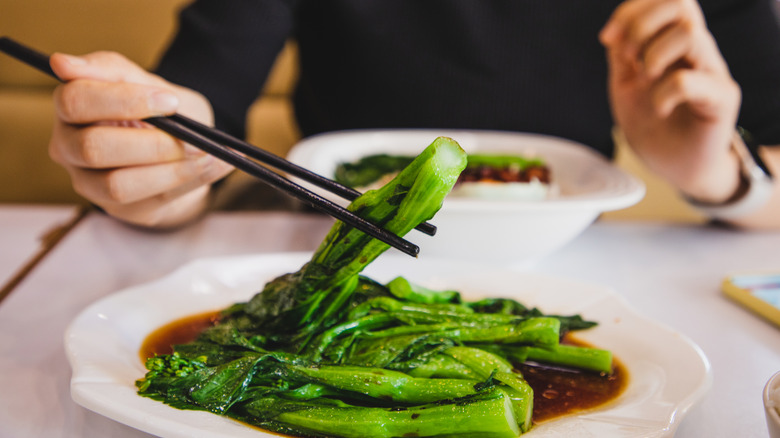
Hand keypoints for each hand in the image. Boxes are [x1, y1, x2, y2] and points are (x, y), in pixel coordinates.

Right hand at [48, 51, 232, 227]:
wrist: (179, 145)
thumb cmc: (155, 109)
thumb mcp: (141, 81)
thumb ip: (110, 70)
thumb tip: (62, 63)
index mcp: (69, 109)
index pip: (75, 101)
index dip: (125, 101)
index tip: (170, 101)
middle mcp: (68, 149)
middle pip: (94, 148)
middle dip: (152, 144)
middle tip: (193, 138)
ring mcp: (90, 184)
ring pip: (118, 185)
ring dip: (172, 170)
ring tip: (208, 154)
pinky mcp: (120, 208)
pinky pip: (153, 200)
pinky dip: (193, 181)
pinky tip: (219, 164)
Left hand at [600, 0, 741, 202]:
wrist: (675, 167)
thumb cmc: (653, 126)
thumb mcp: (626, 87)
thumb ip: (622, 57)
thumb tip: (613, 32)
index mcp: (672, 43)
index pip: (663, 1)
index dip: (631, 11)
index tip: (607, 38)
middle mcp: (695, 51)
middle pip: (682, 5)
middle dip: (642, 24)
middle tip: (628, 57)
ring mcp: (710, 72)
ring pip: (689, 35)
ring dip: (653, 55)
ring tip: (645, 81)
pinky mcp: (721, 99)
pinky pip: (691, 81)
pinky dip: (664, 92)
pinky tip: (659, 108)